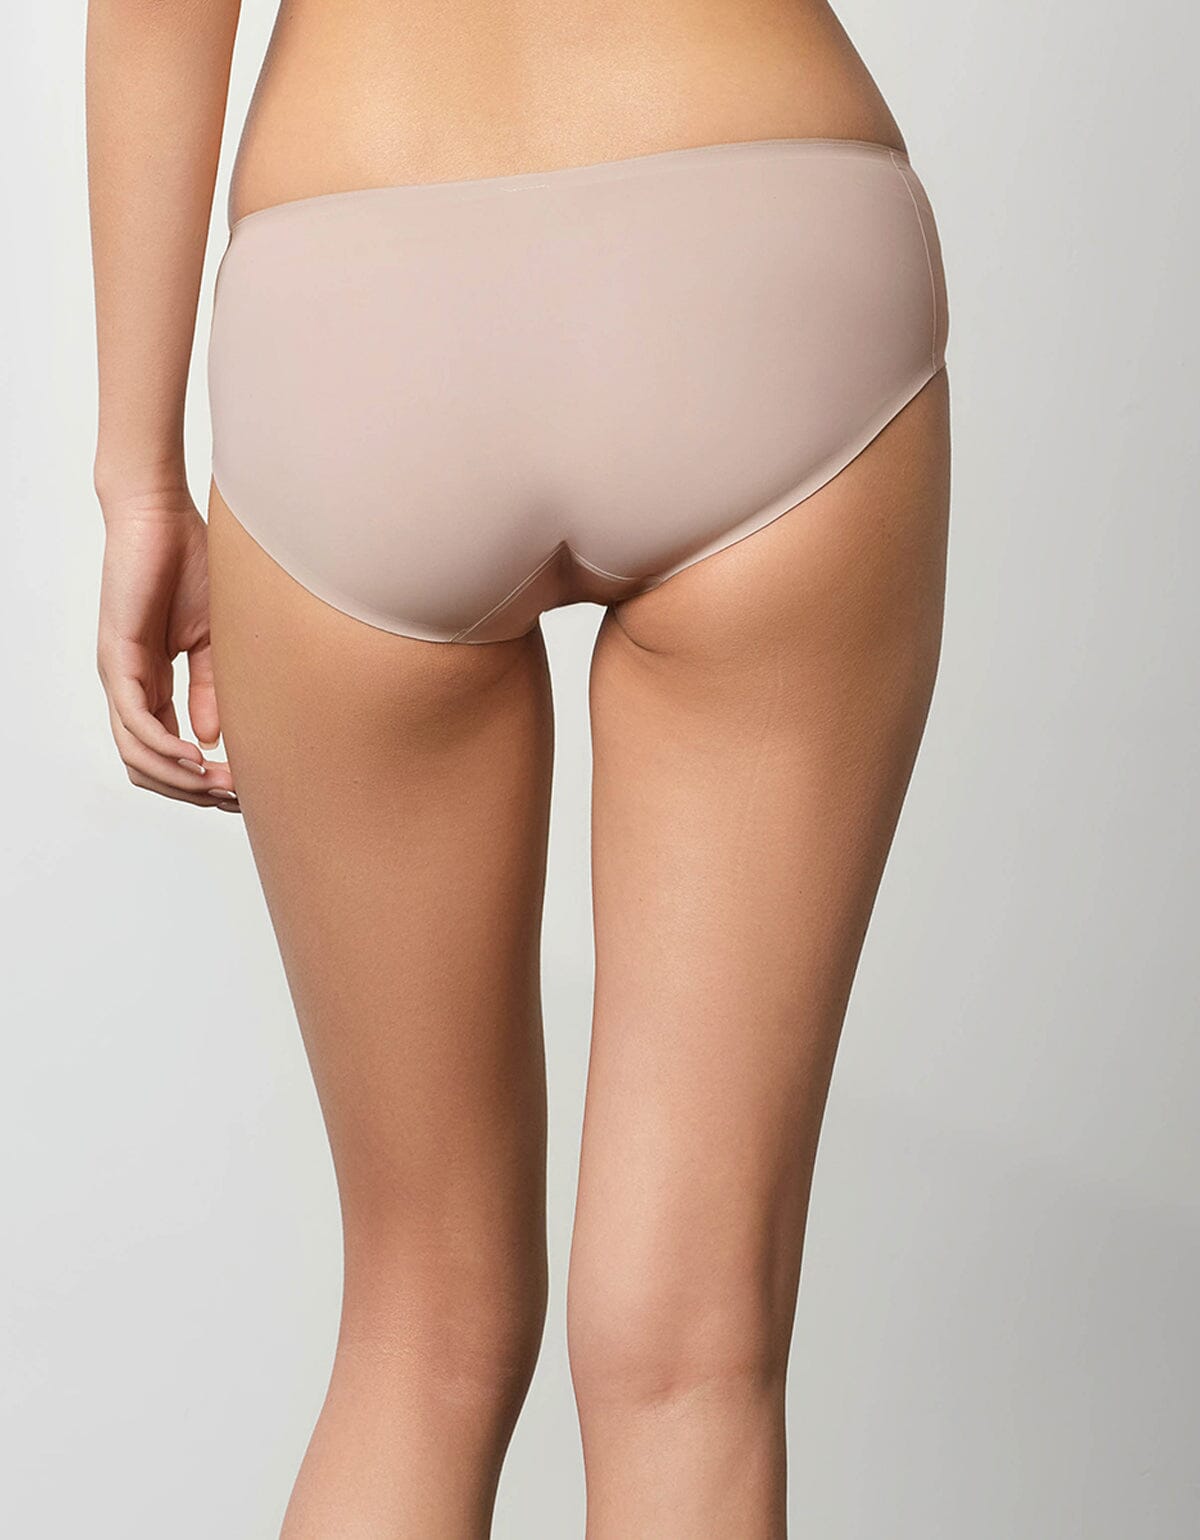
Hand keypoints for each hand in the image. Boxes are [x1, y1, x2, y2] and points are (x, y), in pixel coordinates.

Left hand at [96, 486, 239, 810]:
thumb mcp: (212, 640)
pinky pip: (138, 723)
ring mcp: (119, 676)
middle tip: (235, 799)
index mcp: (151, 682)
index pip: (167, 751)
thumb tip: (211, 739)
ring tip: (221, 787)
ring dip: (182, 780)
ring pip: (139, 755)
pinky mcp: (118, 659)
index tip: (243, 789)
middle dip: (194, 792)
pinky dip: (167, 749)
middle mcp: (129, 686)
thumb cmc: (190, 565)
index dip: (202, 779)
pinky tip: (200, 758)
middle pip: (148, 767)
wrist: (160, 514)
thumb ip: (210, 689)